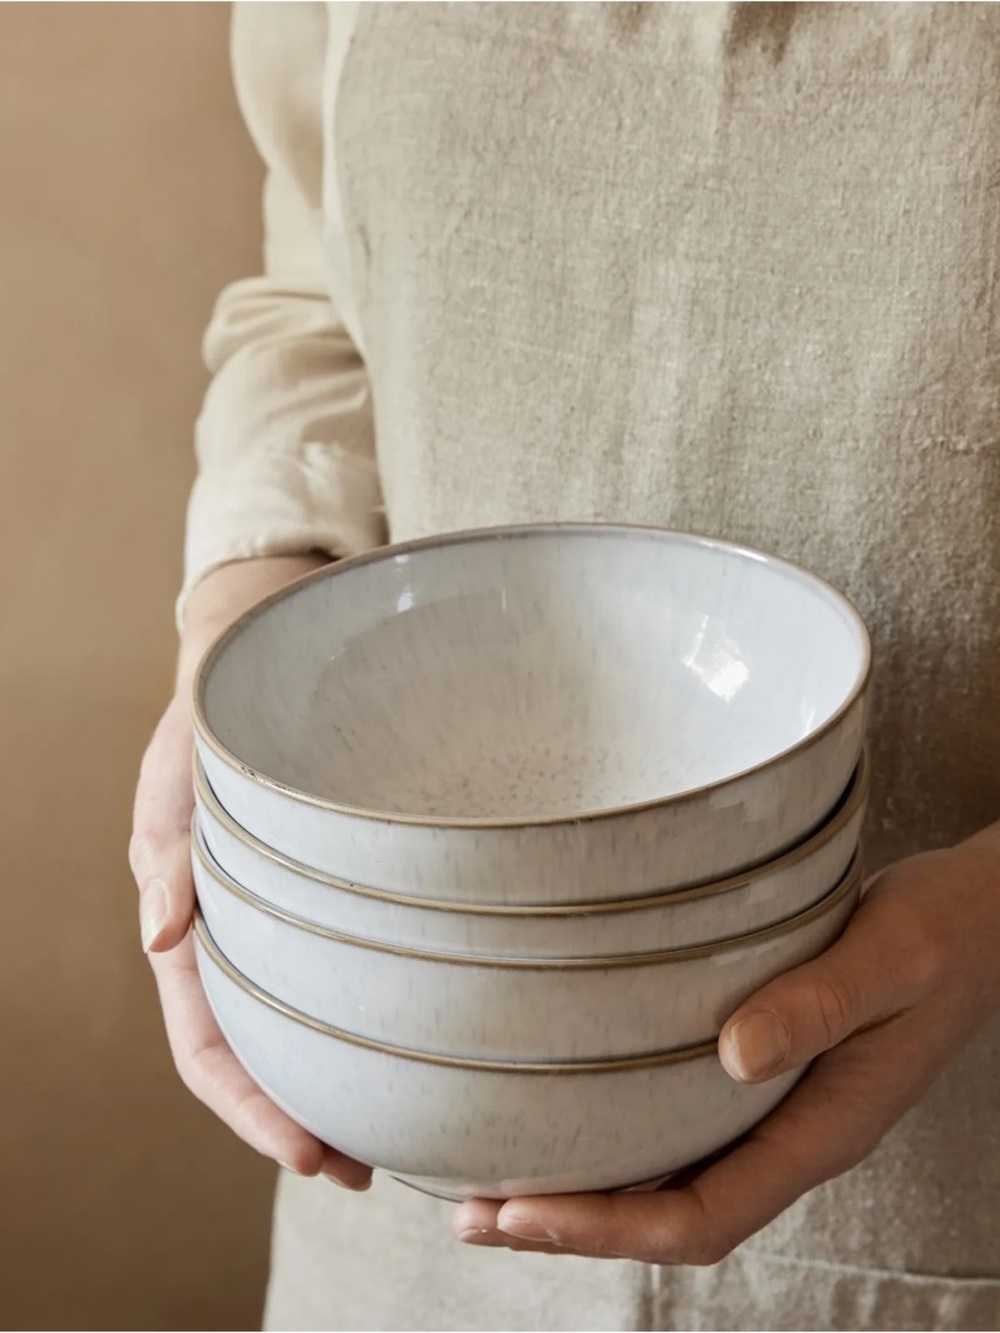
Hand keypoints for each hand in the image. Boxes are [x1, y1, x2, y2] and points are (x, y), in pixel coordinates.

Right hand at [129, 555, 371, 1188]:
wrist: (260, 662)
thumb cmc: (213, 722)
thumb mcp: (179, 780)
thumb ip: (166, 855)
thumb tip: (158, 938)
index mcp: (191, 924)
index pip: (208, 1043)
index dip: (250, 1109)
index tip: (308, 1154)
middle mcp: (237, 937)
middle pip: (259, 1054)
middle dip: (299, 1120)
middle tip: (362, 1171)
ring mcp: (283, 921)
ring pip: (301, 1023)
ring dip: (335, 1082)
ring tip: (394, 1132)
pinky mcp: (329, 895)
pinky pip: (340, 969)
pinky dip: (364, 1017)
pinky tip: (410, 1039)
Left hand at [453, 830, 999, 1261]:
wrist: (981, 918)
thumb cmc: (945, 933)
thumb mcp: (890, 959)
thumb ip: (818, 1006)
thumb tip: (734, 1056)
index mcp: (822, 1131)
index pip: (701, 1217)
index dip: (606, 1227)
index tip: (519, 1211)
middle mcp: (792, 1135)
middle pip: (669, 1216)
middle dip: (572, 1225)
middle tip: (473, 1214)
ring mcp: (779, 1110)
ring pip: (672, 1180)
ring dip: (589, 1189)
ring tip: (497, 1183)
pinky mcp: (768, 1073)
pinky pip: (683, 1129)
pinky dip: (621, 1140)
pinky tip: (573, 1114)